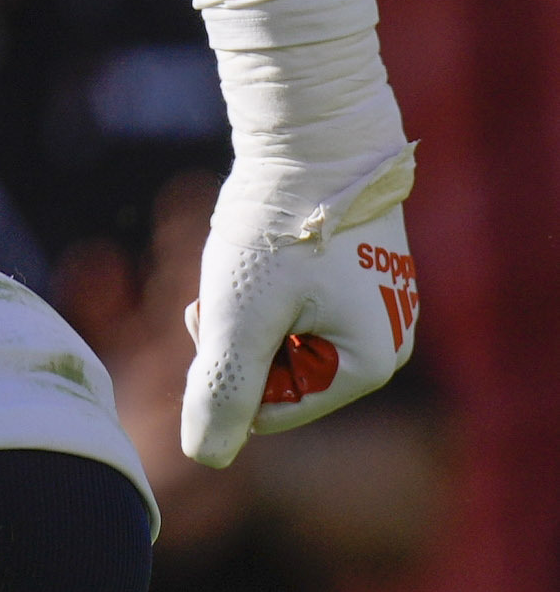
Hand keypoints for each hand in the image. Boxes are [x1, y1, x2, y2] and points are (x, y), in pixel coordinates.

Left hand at [180, 150, 418, 469]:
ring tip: (241, 263)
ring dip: (247, 311)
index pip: (270, 412)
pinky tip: (263, 247)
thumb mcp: (239, 314)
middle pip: (280, 376)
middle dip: (237, 338)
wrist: (311, 135)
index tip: (213, 314)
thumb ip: (224, 389)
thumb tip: (206, 456)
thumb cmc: (280, 225)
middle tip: (216, 289)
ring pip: (284, 338)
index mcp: (367, 366)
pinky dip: (267, 284)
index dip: (227, 368)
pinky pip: (297, 304)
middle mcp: (385, 344)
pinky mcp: (358, 275)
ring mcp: (376, 308)